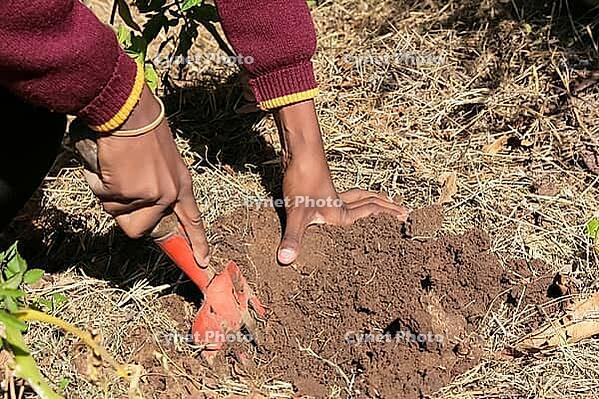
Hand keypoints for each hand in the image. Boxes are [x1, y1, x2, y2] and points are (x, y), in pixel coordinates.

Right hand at [84, 85, 209, 265]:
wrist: (129, 111)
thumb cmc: (140, 130)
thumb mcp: (160, 162)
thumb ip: (155, 186)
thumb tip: (139, 211)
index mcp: (181, 184)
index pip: (193, 219)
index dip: (197, 242)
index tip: (203, 262)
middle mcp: (170, 193)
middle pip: (141, 229)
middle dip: (124, 214)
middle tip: (120, 185)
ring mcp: (152, 194)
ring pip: (118, 214)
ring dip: (109, 193)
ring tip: (115, 166)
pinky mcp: (131, 191)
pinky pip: (104, 197)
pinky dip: (98, 181)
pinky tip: (107, 162)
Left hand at [274, 100, 409, 264]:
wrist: (296, 153)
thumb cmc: (300, 181)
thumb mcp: (297, 213)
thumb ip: (293, 237)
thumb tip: (286, 260)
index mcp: (340, 213)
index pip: (372, 212)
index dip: (389, 214)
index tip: (406, 217)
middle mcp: (339, 204)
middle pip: (370, 203)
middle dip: (388, 208)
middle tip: (404, 211)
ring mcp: (330, 195)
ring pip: (358, 197)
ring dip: (373, 200)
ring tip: (385, 203)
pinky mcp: (320, 190)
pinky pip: (345, 196)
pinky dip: (355, 198)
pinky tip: (347, 203)